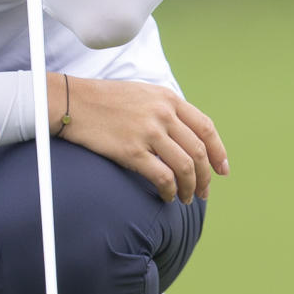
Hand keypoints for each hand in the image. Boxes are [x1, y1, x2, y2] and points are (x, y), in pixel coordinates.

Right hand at [48, 75, 228, 203]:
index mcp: (168, 99)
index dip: (218, 152)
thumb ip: (165, 110)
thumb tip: (184, 136)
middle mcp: (163, 114)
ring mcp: (149, 132)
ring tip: (185, 199)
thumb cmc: (104, 100)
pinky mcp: (132, 150)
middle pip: (198, 151)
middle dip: (206, 177)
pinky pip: (163, 177)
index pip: (205, 128)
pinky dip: (170, 191)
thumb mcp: (142, 94)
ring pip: (185, 167)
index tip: (222, 170)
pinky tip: (167, 196)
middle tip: (204, 194)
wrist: (72, 102)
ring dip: (190, 188)